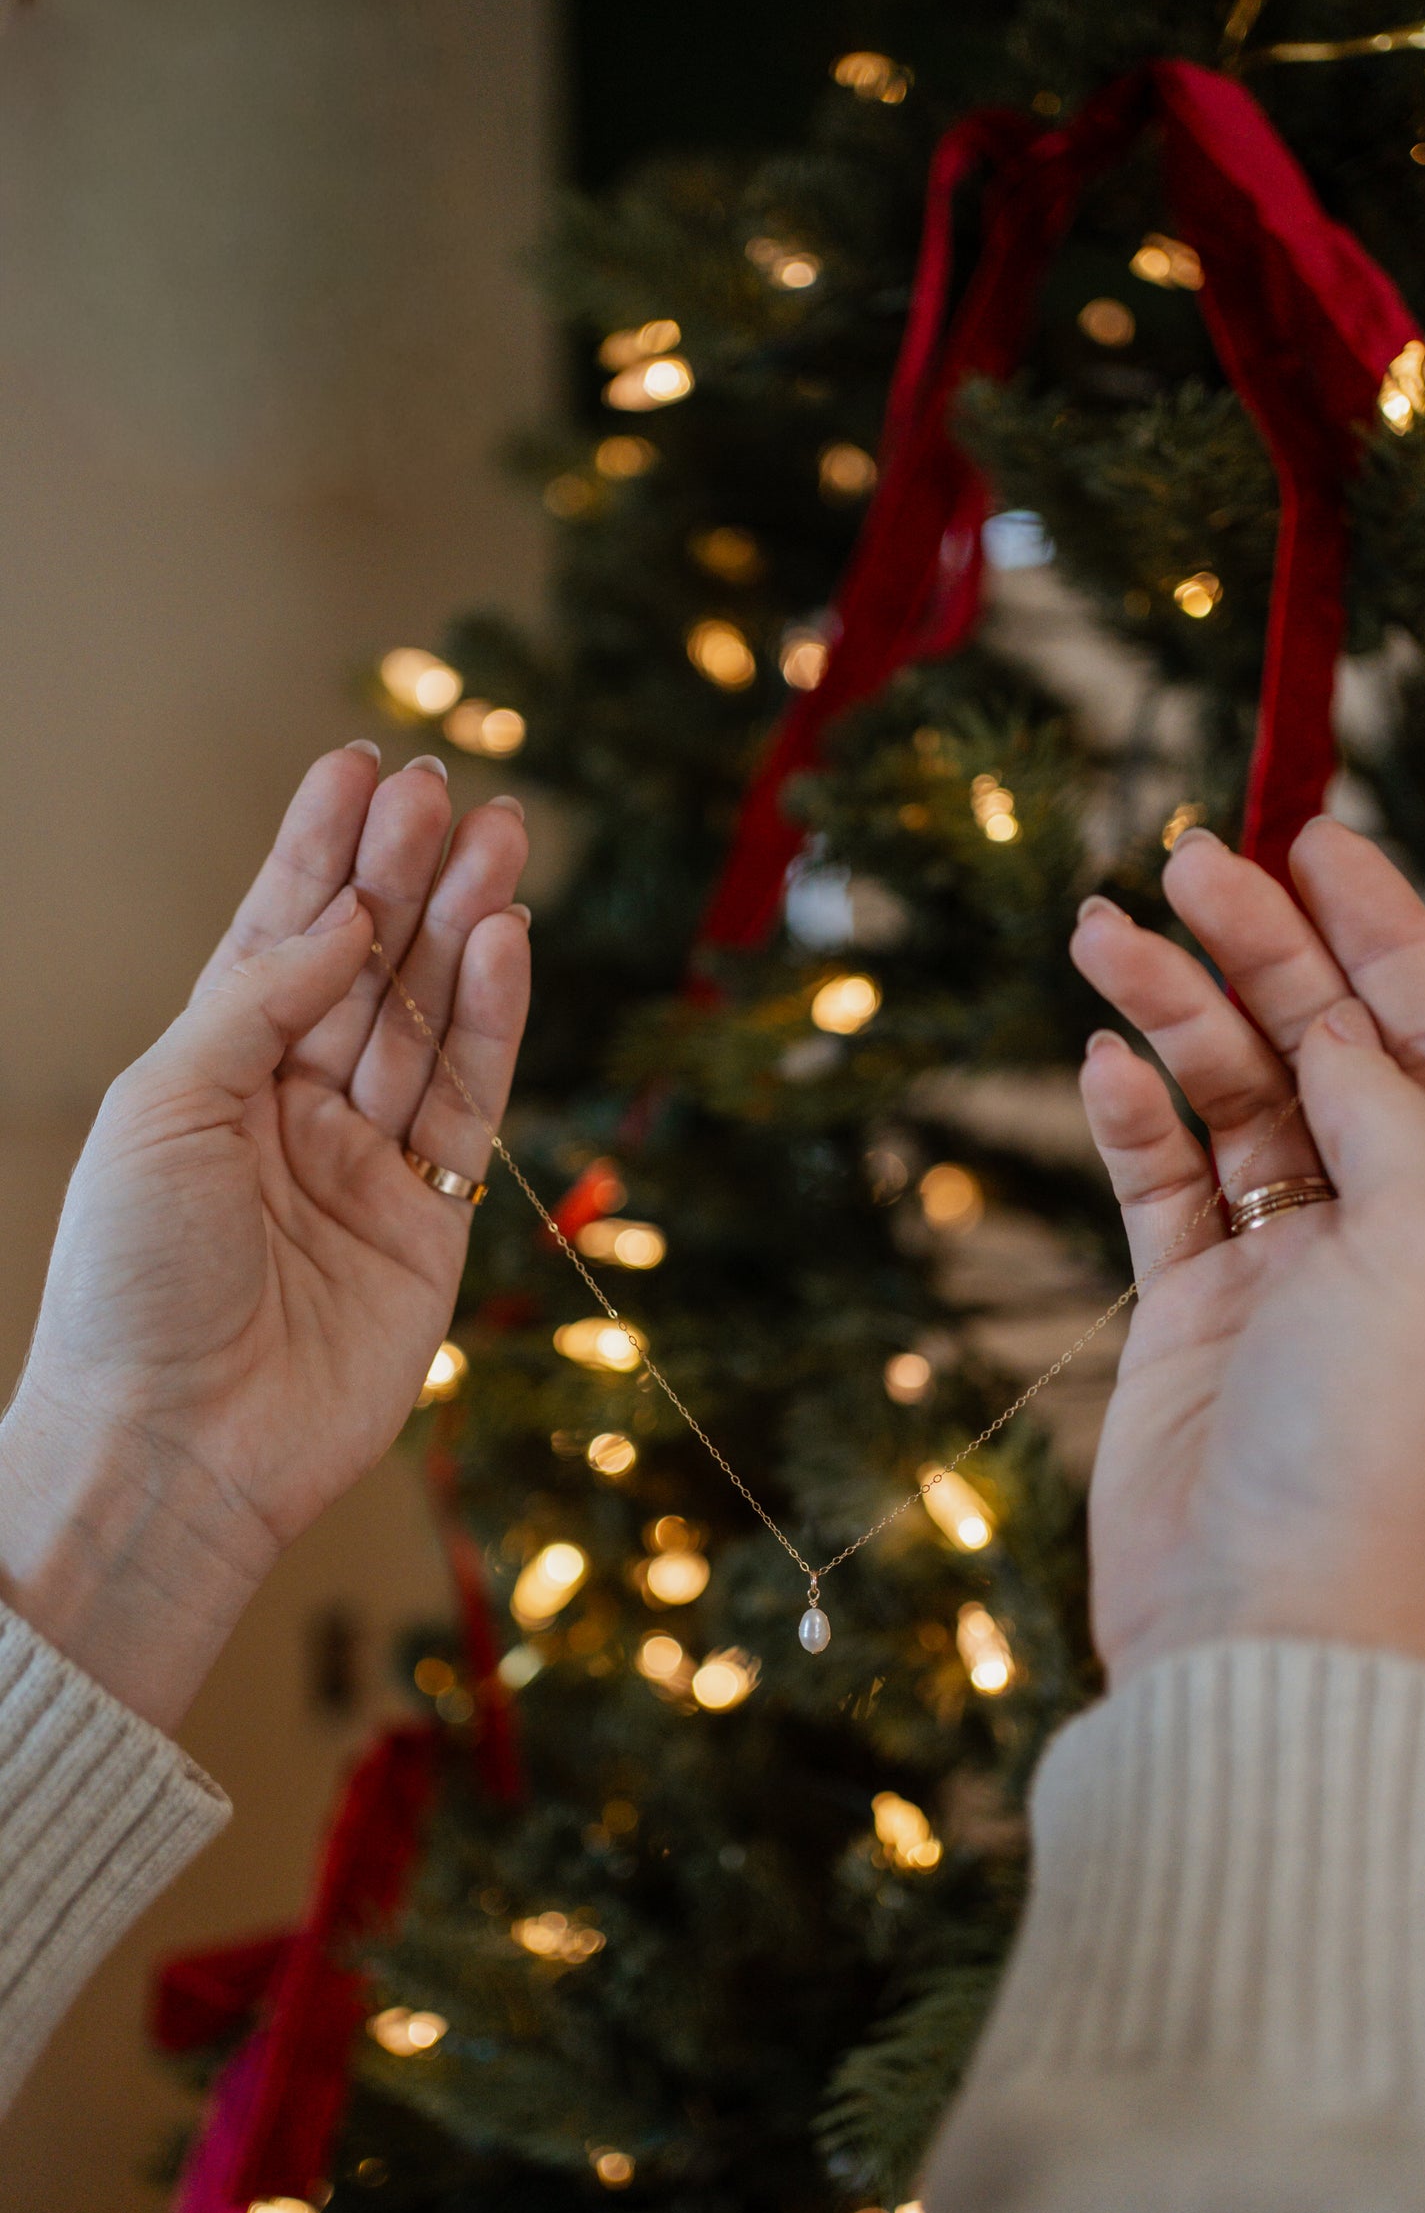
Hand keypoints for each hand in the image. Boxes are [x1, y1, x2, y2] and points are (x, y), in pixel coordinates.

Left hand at [0, 745, 529, 1728]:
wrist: (174, 1448)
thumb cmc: (134, 1282)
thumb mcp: (165, 1110)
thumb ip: (258, 1003)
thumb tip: (344, 921)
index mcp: (212, 1073)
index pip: (277, 938)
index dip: (318, 851)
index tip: (359, 764)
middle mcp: (294, 1108)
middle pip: (366, 968)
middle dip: (403, 875)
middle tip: (445, 790)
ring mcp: (368, 1164)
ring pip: (427, 1022)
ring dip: (461, 929)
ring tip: (497, 839)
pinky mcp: (433, 1225)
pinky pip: (469, 1104)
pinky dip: (491, 1022)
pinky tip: (503, 942)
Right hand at [1071, 817, 1424, 1683]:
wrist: (1257, 1616)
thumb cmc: (1377, 1444)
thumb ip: (1386, 1113)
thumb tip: (1330, 1023)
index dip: (1378, 928)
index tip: (1310, 839)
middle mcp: (1400, 1224)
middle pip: (1326, 1047)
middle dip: (1258, 950)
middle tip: (1180, 858)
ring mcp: (1292, 1263)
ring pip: (1234, 1099)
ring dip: (1173, 1014)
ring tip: (1102, 934)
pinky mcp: (1195, 1306)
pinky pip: (1164, 1182)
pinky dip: (1134, 1117)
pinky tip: (1101, 1060)